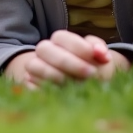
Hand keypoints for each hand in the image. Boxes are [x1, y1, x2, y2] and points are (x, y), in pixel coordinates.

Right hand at [3, 31, 128, 87]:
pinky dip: (45, 90)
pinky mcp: (30, 86)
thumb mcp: (100, 58)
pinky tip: (63, 96)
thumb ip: (100, 50)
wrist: (86, 91)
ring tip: (75, 86)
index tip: (98, 58)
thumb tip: (101, 53)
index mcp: (60, 41)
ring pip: (33, 65)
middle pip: (44, 48)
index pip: (61, 37)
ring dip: (55, 75)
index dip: (79, 46)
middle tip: (90, 74)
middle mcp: (44, 52)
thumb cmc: (93, 70)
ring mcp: (35, 69)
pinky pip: (30, 85)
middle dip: (68, 62)